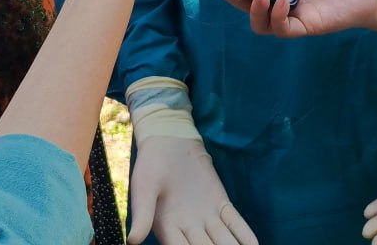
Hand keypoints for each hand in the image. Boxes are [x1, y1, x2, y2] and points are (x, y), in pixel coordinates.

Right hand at [127, 135, 257, 244]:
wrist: (169, 141)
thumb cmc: (151, 165)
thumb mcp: (144, 187)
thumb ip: (142, 214)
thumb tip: (132, 241)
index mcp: (166, 228)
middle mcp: (188, 228)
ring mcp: (206, 217)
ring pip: (222, 240)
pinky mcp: (220, 203)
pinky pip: (234, 222)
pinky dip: (244, 234)